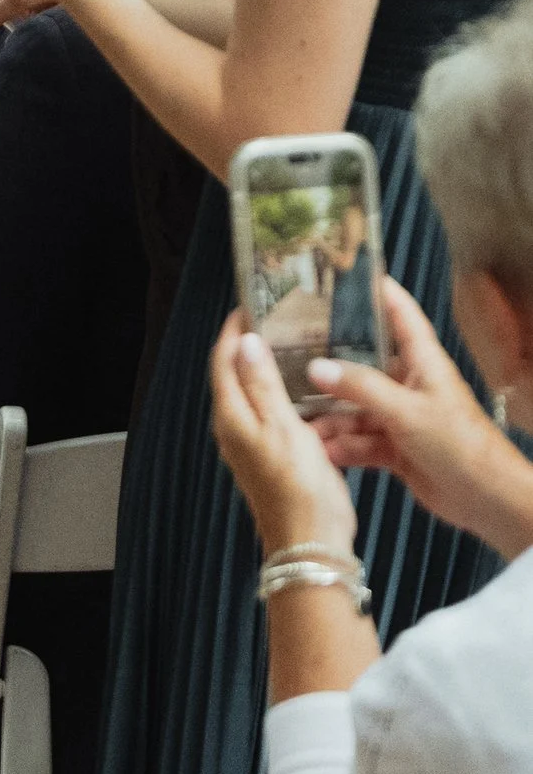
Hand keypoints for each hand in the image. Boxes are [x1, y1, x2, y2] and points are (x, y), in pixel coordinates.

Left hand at [208, 314, 357, 559]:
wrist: (310, 542)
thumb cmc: (298, 486)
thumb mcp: (282, 427)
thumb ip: (263, 384)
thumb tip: (245, 342)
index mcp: (231, 416)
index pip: (223, 360)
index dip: (235, 330)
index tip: (253, 302)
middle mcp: (235, 427)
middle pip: (237, 374)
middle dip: (253, 344)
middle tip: (281, 317)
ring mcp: (253, 442)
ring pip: (258, 393)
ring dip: (273, 368)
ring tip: (300, 343)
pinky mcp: (274, 454)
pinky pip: (276, 414)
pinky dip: (288, 394)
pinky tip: (313, 387)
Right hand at [308, 278, 532, 541]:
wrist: (485, 498)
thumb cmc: (458, 443)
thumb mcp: (406, 410)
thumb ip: (360, 388)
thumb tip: (316, 367)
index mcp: (422, 362)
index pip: (400, 315)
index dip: (377, 292)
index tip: (344, 275)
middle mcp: (409, 384)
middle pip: (364, 365)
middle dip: (330, 366)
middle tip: (288, 357)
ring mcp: (401, 417)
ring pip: (356, 409)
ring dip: (331, 417)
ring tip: (297, 421)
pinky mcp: (396, 448)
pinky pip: (361, 441)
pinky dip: (343, 446)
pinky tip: (320, 450)